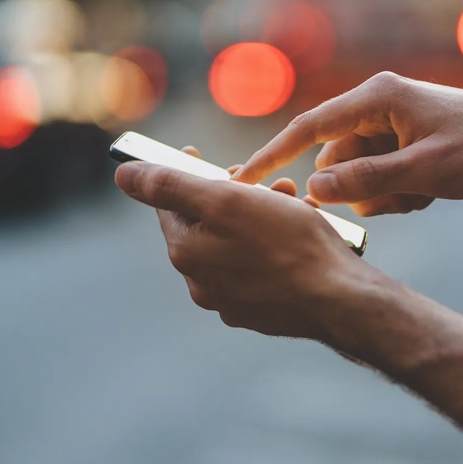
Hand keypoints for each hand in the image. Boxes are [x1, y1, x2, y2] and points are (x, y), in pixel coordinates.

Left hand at [114, 147, 364, 338]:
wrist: (340, 299)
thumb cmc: (289, 244)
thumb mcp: (226, 200)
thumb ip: (170, 186)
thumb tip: (122, 176)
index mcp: (186, 253)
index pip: (170, 202)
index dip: (186, 173)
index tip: (199, 153)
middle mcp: (202, 283)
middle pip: (206, 222)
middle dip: (233, 193)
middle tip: (262, 181)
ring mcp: (232, 301)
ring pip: (236, 242)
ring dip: (258, 214)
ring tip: (291, 202)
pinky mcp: (261, 311)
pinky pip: (259, 267)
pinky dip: (273, 244)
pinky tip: (300, 233)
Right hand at [233, 71, 462, 215]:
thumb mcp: (424, 172)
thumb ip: (366, 182)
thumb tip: (315, 191)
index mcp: (378, 97)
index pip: (310, 128)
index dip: (274, 155)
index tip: (243, 180)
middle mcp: (381, 106)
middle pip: (338, 160)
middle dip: (360, 189)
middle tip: (402, 197)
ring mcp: (395, 127)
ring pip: (361, 175)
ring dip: (384, 195)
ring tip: (425, 193)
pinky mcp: (409, 145)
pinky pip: (382, 178)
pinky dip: (400, 194)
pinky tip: (432, 192)